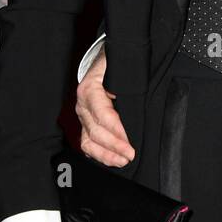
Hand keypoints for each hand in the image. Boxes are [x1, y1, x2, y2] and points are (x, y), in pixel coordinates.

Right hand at [76, 45, 135, 166]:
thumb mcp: (122, 69)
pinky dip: (100, 154)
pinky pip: (88, 143)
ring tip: (123, 161)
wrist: (105, 60)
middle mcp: (83, 104)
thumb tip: (138, 108)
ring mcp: (83, 115)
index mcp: (90, 89)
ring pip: (89, 141)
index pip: (103, 116)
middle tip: (131, 154)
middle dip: (114, 146)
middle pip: (96, 131)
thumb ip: (128, 87)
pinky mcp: (87, 123)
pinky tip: (113, 160)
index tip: (130, 143)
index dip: (117, 132)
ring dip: (106, 154)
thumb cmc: (115, 63)